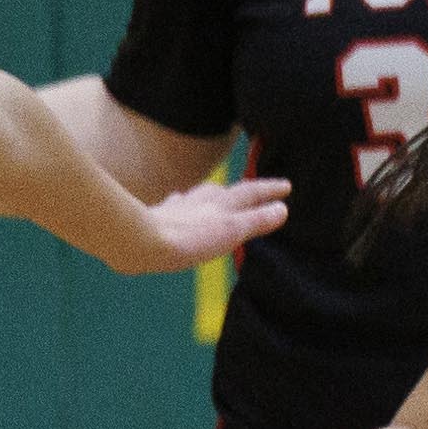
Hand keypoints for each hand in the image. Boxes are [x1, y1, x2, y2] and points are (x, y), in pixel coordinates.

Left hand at [116, 176, 288, 273]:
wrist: (141, 242)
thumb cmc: (190, 239)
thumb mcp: (231, 231)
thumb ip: (256, 220)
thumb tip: (282, 209)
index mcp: (220, 205)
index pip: (250, 192)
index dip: (269, 190)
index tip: (286, 186)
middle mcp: (199, 201)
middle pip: (223, 192)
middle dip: (239, 192)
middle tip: (251, 192)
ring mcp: (177, 209)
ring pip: (198, 196)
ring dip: (211, 196)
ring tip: (216, 197)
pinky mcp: (156, 218)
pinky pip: (174, 206)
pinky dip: (181, 204)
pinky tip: (176, 204)